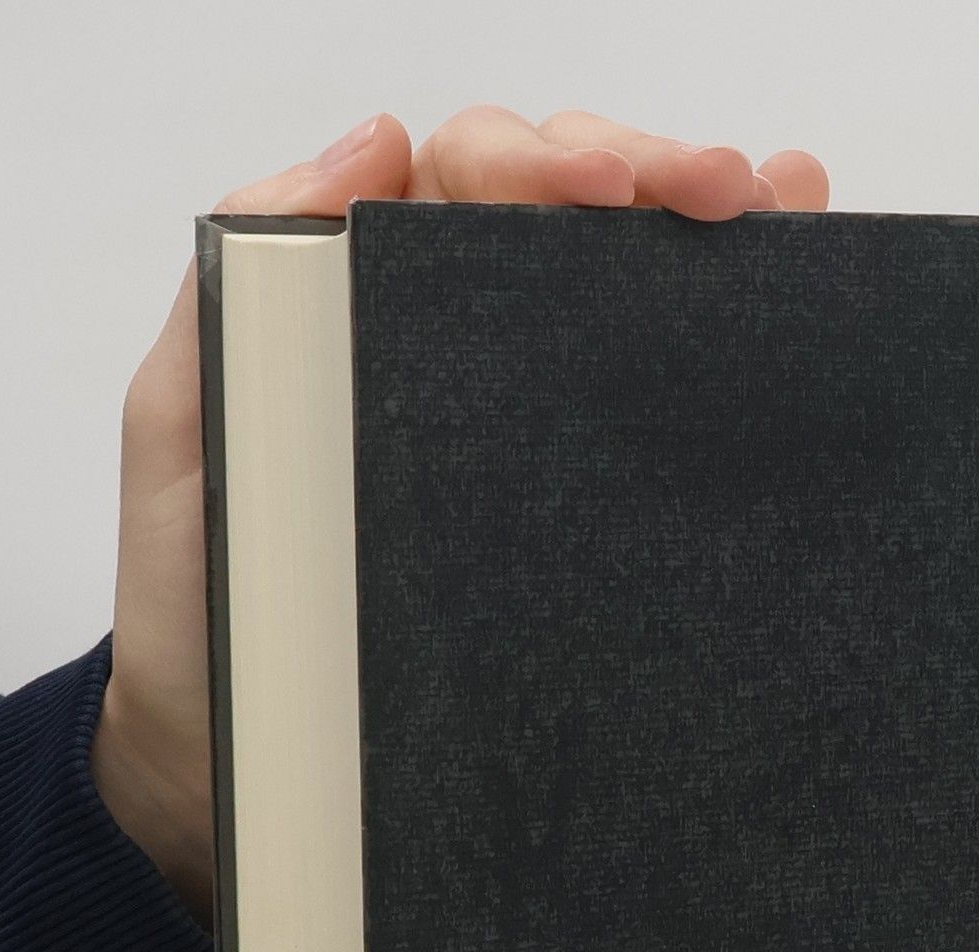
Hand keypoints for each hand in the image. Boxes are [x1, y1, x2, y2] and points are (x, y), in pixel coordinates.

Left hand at [96, 107, 830, 920]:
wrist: (236, 778)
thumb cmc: (205, 616)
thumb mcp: (185, 430)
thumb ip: (234, 282)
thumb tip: (371, 147)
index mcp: (374, 308)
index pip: (474, 183)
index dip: (545, 155)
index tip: (602, 183)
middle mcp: (461, 353)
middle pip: (570, 216)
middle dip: (649, 173)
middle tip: (715, 194)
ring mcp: (525, 436)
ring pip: (627, 291)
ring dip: (706, 231)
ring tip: (777, 211)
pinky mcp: (576, 522)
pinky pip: (658, 412)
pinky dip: (736, 319)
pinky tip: (793, 271)